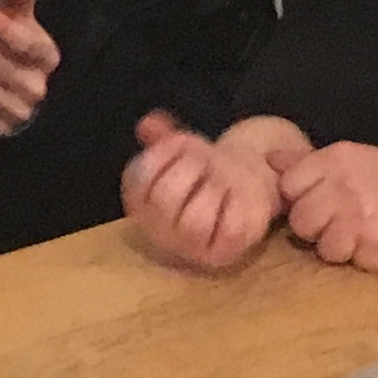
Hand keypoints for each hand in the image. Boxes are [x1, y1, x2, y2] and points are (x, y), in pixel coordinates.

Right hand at [120, 112, 284, 271]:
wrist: (239, 187)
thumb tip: (150, 124)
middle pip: (165, 198)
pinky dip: (236, 204)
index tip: (181, 143)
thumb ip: (163, 135)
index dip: (162, 153)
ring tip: (221, 177)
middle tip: (204, 158)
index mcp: (139, 204)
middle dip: (190, 167)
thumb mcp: (181, 147)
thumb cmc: (203, 170)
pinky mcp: (223, 252)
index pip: (138, 179)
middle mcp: (157, 231)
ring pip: (195, 221)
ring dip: (213, 188)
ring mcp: (190, 246)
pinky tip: (236, 194)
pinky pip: (230, 229)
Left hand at [271, 136, 377, 271]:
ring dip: (343, 248)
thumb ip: (310, 164)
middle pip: (301, 223)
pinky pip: (357, 265)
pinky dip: (370, 259)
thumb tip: (268, 160)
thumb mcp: (354, 157)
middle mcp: (345, 186)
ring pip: (326, 250)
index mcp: (336, 159)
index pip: (288, 187)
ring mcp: (363, 218)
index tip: (321, 201)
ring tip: (367, 232)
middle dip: (319, 228)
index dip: (302, 199)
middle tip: (346, 221)